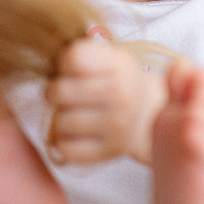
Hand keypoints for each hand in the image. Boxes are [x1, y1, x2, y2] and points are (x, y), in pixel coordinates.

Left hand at [46, 37, 166, 163]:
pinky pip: (68, 149)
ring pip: (63, 122)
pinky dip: (64, 142)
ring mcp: (116, 127)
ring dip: (61, 117)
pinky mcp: (109, 152)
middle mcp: (121, 96)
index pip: (73, 58)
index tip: (70, 69)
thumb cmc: (119, 81)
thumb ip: (84, 51)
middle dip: (55, 91)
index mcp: (119, 66)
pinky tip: (74, 133)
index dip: (63, 62)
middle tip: (62, 93)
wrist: (148, 114)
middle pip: (62, 91)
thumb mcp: (110, 57)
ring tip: (71, 112)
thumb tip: (56, 60)